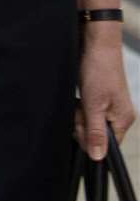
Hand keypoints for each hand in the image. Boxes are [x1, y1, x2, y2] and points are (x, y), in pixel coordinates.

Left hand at [75, 28, 135, 160]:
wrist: (96, 42)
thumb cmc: (99, 69)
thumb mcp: (94, 104)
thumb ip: (95, 131)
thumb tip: (98, 157)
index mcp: (122, 120)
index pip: (105, 145)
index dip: (88, 137)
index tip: (81, 122)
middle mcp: (118, 115)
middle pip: (95, 133)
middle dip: (82, 123)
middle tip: (81, 105)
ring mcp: (109, 106)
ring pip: (88, 122)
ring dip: (79, 113)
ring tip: (80, 98)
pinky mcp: (99, 97)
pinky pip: (86, 111)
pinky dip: (79, 105)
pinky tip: (79, 96)